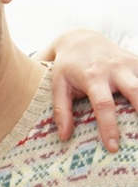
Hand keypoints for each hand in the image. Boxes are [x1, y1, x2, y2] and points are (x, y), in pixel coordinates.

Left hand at [42, 29, 137, 151]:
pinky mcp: (137, 61)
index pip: (104, 105)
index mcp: (93, 77)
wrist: (80, 40)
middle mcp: (115, 69)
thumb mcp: (58, 87)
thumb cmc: (66, 68)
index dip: (109, 127)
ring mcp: (129, 63)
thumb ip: (61, 111)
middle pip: (135, 91)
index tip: (113, 146)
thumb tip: (64, 137)